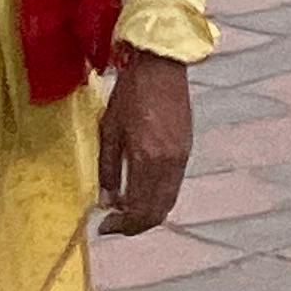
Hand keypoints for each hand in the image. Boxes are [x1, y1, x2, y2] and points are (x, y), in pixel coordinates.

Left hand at [98, 48, 194, 236]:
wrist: (160, 65)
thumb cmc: (130, 93)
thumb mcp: (110, 129)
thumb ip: (107, 168)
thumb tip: (106, 200)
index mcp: (147, 159)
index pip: (137, 210)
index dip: (120, 226)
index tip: (104, 225)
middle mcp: (168, 164)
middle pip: (156, 213)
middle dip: (134, 225)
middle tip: (115, 223)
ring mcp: (181, 157)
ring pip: (167, 201)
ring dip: (148, 212)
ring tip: (127, 208)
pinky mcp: (186, 148)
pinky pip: (174, 185)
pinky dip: (159, 196)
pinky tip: (143, 189)